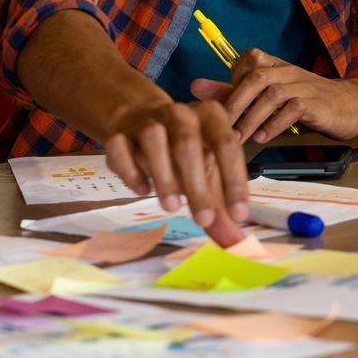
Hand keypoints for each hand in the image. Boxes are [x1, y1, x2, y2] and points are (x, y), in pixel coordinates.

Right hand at [103, 96, 249, 245]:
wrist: (142, 122)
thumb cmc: (185, 153)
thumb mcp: (209, 173)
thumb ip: (221, 206)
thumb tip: (236, 243)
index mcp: (210, 117)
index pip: (227, 145)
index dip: (235, 181)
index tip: (238, 214)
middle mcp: (180, 114)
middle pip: (188, 144)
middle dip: (198, 185)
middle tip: (204, 220)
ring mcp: (147, 122)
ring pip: (153, 140)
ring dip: (163, 175)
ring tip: (172, 207)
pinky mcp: (119, 134)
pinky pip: (120, 147)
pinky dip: (130, 171)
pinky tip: (142, 190)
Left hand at [189, 49, 357, 142]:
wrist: (352, 105)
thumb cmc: (306, 101)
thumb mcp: (268, 95)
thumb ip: (232, 91)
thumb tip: (194, 87)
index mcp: (274, 65)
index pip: (246, 62)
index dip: (230, 82)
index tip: (219, 109)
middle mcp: (287, 71)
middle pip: (255, 78)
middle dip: (234, 102)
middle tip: (219, 127)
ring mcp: (303, 85)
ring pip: (273, 93)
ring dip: (252, 116)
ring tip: (238, 137)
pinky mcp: (317, 103)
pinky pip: (294, 108)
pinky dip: (276, 123)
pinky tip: (264, 137)